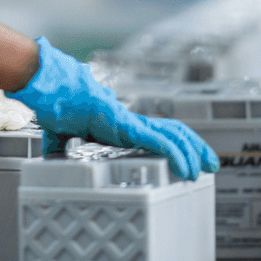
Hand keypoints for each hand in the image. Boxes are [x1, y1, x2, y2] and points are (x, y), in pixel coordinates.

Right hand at [6, 37, 219, 179]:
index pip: (155, 133)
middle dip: (195, 148)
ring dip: (193, 150)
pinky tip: (187, 168)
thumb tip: (50, 161)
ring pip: (174, 135)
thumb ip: (60, 148)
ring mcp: (132, 123)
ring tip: (207, 167)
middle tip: (210, 164)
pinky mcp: (129, 126)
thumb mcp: (62, 134)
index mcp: (120, 126)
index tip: (184, 161)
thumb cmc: (58, 107)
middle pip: (173, 132)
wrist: (54, 92)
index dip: (173, 144)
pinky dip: (177, 154)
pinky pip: (160, 142)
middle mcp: (131, 123)